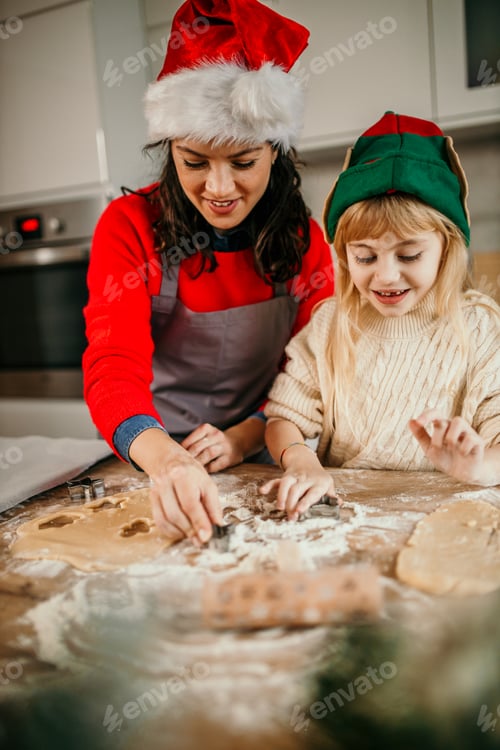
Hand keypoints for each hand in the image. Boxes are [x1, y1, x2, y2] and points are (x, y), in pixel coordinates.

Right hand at [129, 427, 222, 543]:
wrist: (170, 460)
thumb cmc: (192, 473)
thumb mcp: (208, 484)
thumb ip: (213, 506)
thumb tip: (217, 526)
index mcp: (183, 476)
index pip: (190, 503)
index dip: (199, 522)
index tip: (206, 537)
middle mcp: (166, 483)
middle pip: (176, 514)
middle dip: (190, 531)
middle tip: (201, 540)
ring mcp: (156, 491)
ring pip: (165, 519)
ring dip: (181, 532)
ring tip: (194, 536)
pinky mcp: (151, 499)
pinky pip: (159, 521)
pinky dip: (171, 531)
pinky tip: (181, 532)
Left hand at [182, 419, 264, 472]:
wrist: (237, 442)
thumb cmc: (214, 441)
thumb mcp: (204, 435)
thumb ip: (192, 442)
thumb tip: (174, 453)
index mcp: (207, 428)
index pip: (191, 439)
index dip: (182, 449)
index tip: (175, 457)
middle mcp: (216, 435)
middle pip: (198, 447)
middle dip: (188, 457)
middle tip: (181, 466)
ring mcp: (224, 446)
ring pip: (208, 454)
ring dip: (198, 462)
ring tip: (191, 470)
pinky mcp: (230, 458)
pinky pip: (216, 464)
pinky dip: (208, 469)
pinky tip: (203, 472)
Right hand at [260, 466, 336, 520]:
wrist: (306, 460)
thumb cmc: (319, 478)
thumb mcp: (328, 485)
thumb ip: (331, 496)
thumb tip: (339, 504)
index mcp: (319, 482)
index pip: (312, 493)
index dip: (305, 502)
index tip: (299, 511)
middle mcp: (306, 478)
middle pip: (297, 490)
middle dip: (292, 504)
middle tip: (290, 517)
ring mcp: (294, 477)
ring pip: (286, 484)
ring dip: (281, 496)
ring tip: (280, 508)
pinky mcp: (285, 477)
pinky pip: (276, 480)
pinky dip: (268, 485)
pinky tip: (262, 491)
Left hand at [408, 408, 486, 483]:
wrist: (461, 474)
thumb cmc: (445, 458)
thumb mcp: (429, 448)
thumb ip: (420, 435)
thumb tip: (411, 421)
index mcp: (442, 426)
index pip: (435, 413)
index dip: (426, 415)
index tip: (419, 422)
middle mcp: (455, 426)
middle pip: (443, 421)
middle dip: (437, 437)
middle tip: (438, 448)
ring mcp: (467, 432)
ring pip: (458, 421)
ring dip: (450, 437)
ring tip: (451, 448)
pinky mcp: (478, 441)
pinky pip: (470, 438)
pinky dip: (463, 448)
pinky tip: (463, 454)